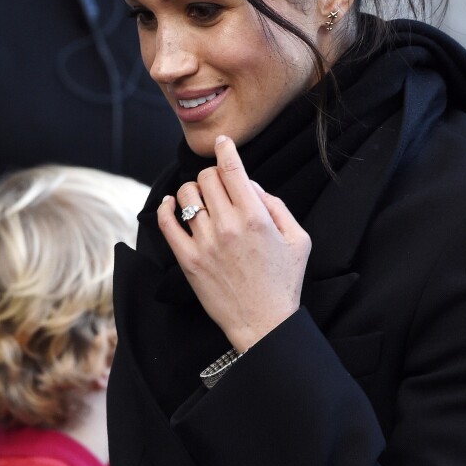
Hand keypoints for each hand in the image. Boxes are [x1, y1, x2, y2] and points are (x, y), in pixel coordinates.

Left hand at [157, 135, 310, 351]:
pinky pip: (167, 223)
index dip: (226, 149)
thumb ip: (278, 206)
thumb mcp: (299, 239)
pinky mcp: (188, 260)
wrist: (264, 323)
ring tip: (203, 199)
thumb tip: (252, 187)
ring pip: (187, 195)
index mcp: (255, 217)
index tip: (222, 142)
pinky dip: (166, 207)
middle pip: (207, 178)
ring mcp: (204, 242)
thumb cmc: (284, 282)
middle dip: (214, 174)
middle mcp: (227, 225)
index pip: (232, 169)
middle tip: (220, 185)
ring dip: (194, 190)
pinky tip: (171, 204)